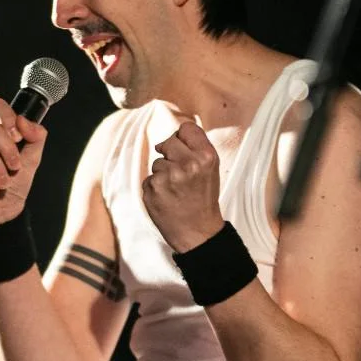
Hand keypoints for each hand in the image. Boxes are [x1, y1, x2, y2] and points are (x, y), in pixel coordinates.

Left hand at [142, 121, 224, 251]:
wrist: (198, 232)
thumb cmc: (203, 198)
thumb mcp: (211, 169)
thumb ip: (195, 147)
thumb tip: (171, 136)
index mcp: (206, 156)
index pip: (186, 128)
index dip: (183, 139)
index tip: (186, 151)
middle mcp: (188, 164)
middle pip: (168, 142)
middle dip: (171, 156)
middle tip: (181, 175)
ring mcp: (168, 176)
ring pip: (157, 162)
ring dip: (163, 174)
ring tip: (176, 190)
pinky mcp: (152, 187)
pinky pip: (149, 178)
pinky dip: (155, 187)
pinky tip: (167, 198)